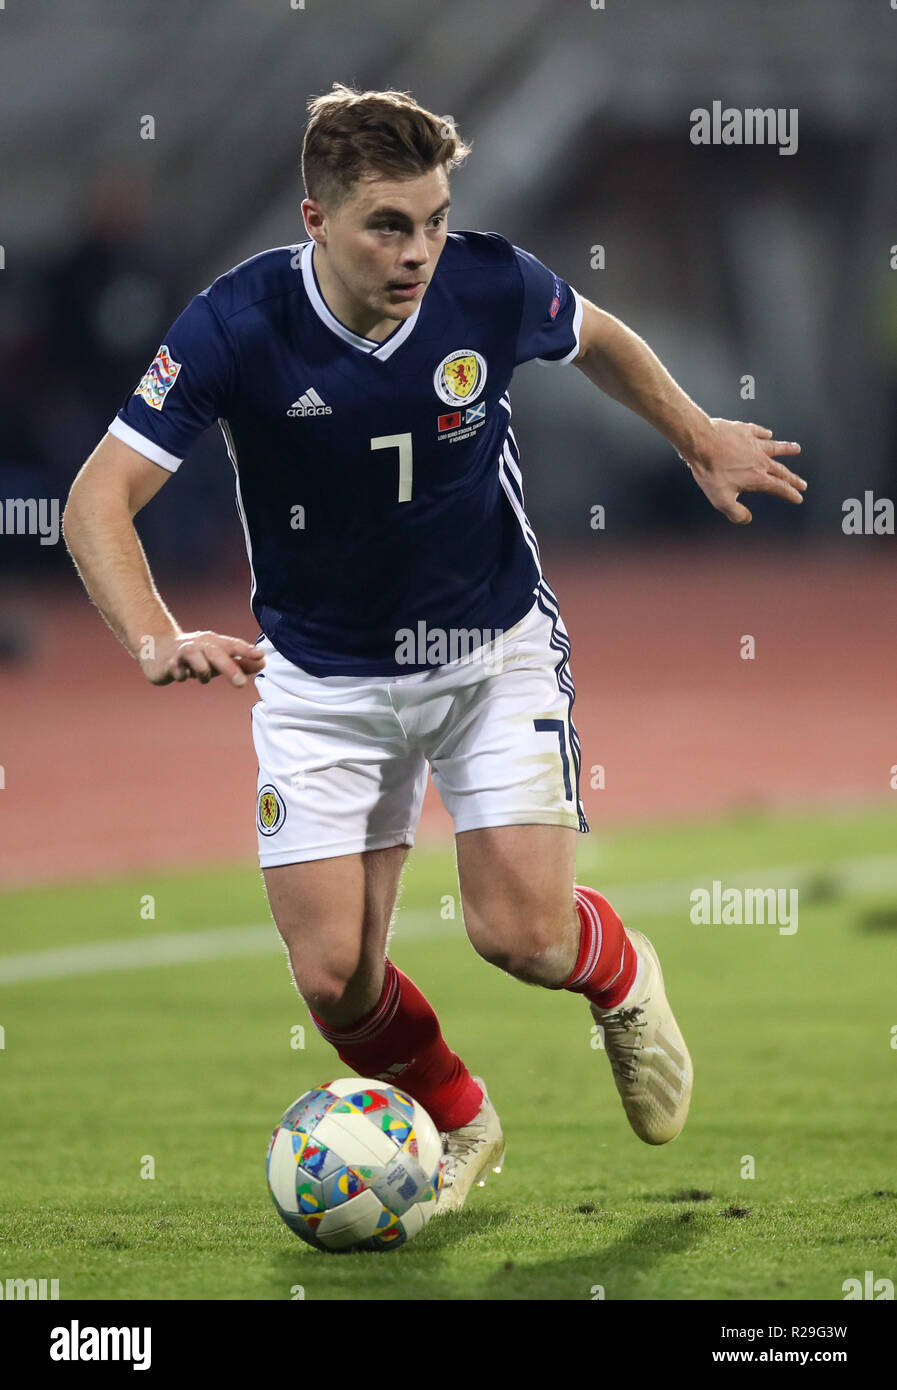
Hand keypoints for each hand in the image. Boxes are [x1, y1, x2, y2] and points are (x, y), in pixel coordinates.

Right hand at [139, 630, 265, 686]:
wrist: (158, 648)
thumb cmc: (196, 656)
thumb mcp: (219, 659)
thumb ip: (240, 662)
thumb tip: (263, 663)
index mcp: (215, 642)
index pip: (233, 645)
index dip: (246, 650)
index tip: (261, 656)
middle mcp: (200, 644)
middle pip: (216, 653)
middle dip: (229, 667)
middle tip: (242, 684)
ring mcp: (183, 652)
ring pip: (195, 657)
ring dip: (203, 671)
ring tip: (204, 678)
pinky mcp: (168, 662)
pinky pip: (175, 669)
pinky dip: (180, 674)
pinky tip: (181, 675)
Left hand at [682, 418, 806, 523]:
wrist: (702, 443)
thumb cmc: (711, 473)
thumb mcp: (721, 500)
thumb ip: (736, 513)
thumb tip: (747, 519)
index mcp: (757, 478)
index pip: (779, 488)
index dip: (790, 494)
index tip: (798, 498)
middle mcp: (760, 460)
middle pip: (781, 470)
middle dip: (793, 479)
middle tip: (803, 484)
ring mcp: (753, 444)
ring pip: (775, 447)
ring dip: (786, 448)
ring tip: (797, 448)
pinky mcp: (744, 430)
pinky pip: (758, 432)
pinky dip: (765, 433)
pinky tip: (768, 433)